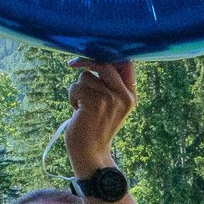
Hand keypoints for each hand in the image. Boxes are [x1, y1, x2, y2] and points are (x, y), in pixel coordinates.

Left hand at [62, 58, 135, 175]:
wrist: (91, 152)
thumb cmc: (95, 126)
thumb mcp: (111, 105)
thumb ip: (110, 84)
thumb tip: (94, 57)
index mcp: (131, 95)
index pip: (127, 63)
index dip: (109, 53)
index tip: (92, 51)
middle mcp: (124, 96)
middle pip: (104, 63)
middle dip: (85, 62)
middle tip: (72, 65)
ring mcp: (110, 99)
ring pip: (85, 76)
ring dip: (77, 88)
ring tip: (82, 106)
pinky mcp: (95, 103)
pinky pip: (76, 87)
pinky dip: (72, 97)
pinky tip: (77, 111)